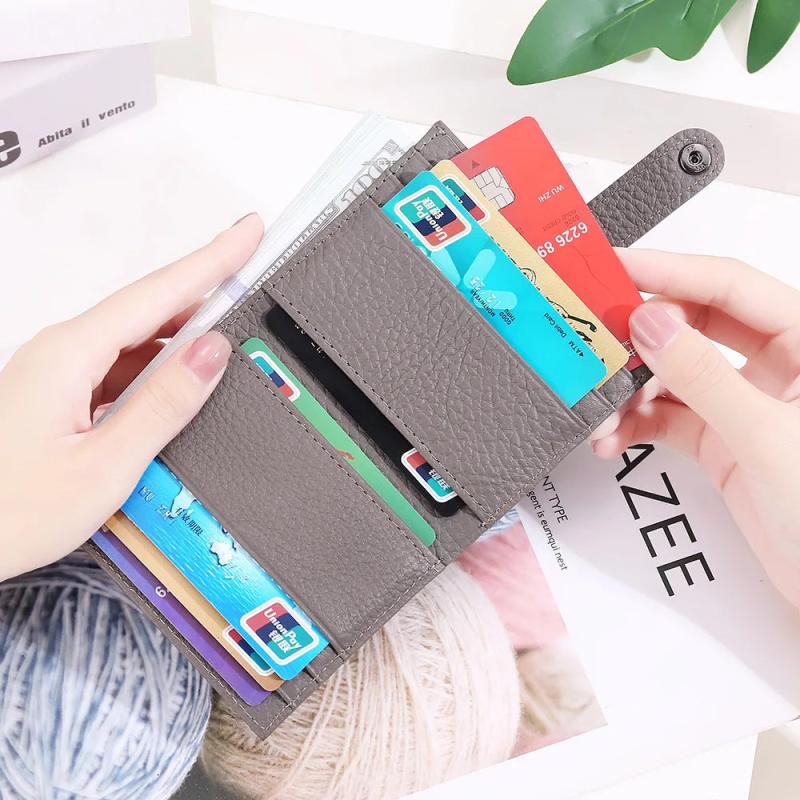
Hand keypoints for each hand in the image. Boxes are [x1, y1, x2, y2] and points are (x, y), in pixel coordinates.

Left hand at [0, 214, 262, 580]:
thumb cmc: (12, 511)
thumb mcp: (105, 464)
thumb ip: (164, 403)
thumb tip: (212, 351)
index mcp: (69, 355)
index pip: (158, 293)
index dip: (211, 260)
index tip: (249, 232)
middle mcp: (61, 352)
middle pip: (148, 310)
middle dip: (205, 296)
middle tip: (253, 288)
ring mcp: (59, 372)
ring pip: (135, 341)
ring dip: (182, 341)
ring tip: (227, 346)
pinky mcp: (60, 394)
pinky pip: (120, 367)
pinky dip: (157, 371)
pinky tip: (180, 387)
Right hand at [592, 250, 799, 609]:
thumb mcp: (767, 437)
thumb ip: (704, 378)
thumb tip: (651, 327)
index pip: (729, 286)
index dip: (669, 270)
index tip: (616, 267)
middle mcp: (775, 367)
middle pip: (693, 325)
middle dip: (640, 334)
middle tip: (594, 336)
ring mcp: (745, 405)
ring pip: (672, 374)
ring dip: (630, 390)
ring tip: (602, 410)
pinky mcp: (723, 442)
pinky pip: (667, 418)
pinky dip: (635, 425)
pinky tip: (614, 437)